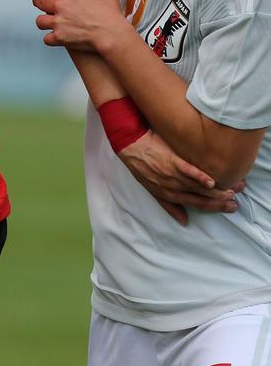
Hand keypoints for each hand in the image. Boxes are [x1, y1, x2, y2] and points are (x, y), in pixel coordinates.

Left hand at [27, 0, 123, 50]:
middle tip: (42, 3)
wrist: (111, 34)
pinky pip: (46, 38)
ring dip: (43, 21)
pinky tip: (56, 36)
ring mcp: (58, 21)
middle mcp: (60, 4)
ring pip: (39, 21)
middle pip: (37, 1)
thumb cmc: (110, 12)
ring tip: (49, 22)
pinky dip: (50, 38)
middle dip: (38, 1)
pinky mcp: (59, 37)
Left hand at [118, 130, 239, 225]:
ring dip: (216, 189)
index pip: (196, 204)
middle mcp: (171, 187)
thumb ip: (169, 206)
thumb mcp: (152, 190)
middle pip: (199, 197)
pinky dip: (199, 176)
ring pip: (197, 186)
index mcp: (168, 194)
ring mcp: (171, 174)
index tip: (228, 208)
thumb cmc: (141, 166)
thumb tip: (184, 221)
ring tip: (232, 190)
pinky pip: (187, 170)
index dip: (213, 207)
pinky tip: (211, 180)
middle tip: (235, 203)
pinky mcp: (170, 160)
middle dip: (219, 201)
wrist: (129, 144)